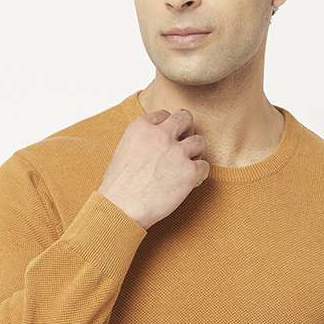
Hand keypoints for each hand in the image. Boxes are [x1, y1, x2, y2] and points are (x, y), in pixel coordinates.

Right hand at [98, 107, 210, 229]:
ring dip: (196, 153)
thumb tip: (155, 145)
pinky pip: (205, 166)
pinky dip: (199, 174)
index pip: (164, 115)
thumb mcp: (123, 151)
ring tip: (187, 166)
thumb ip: (142, 141)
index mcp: (141, 127)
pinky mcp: (189, 171)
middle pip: (185, 118)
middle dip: (187, 130)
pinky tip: (190, 182)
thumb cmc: (118, 187)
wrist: (121, 208)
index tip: (169, 138)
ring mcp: (177, 152)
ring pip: (200, 141)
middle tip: (184, 144)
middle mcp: (161, 134)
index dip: (169, 127)